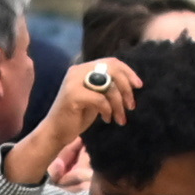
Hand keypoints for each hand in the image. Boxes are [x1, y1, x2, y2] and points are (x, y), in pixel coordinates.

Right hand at [16, 56, 134, 178]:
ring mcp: (73, 82)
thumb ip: (106, 86)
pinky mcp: (73, 95)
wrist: (56, 132)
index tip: (139, 86)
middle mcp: (77, 71)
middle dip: (126, 88)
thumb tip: (131, 83)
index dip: (128, 72)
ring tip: (120, 118)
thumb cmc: (77, 116)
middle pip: (112, 70)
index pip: (111, 62)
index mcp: (83, 69)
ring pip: (108, 86)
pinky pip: (100, 99)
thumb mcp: (95, 97)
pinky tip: (107, 119)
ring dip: (119, 103)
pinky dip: (108, 110)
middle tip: (131, 105)